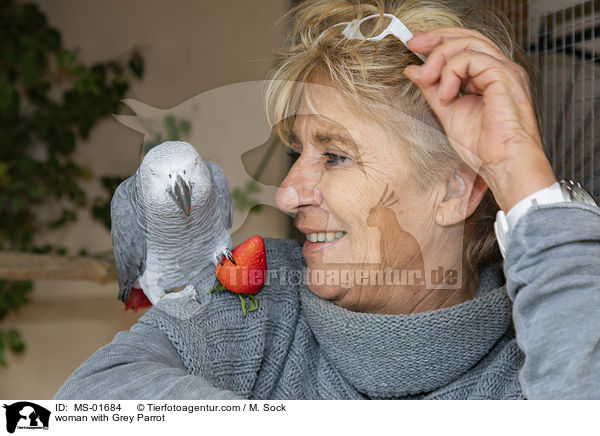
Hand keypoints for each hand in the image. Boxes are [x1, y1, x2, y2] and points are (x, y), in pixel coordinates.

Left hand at [403, 28, 555, 210]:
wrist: (501, 163)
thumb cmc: (483, 147)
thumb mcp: (447, 112)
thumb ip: (432, 89)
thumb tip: (414, 70)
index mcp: (489, 77)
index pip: (465, 45)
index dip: (439, 40)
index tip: (415, 44)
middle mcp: (499, 70)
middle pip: (467, 37)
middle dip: (436, 38)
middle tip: (413, 44)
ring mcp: (504, 71)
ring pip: (468, 44)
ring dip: (440, 58)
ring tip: (428, 80)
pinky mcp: (504, 76)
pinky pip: (471, 58)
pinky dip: (451, 72)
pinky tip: (446, 94)